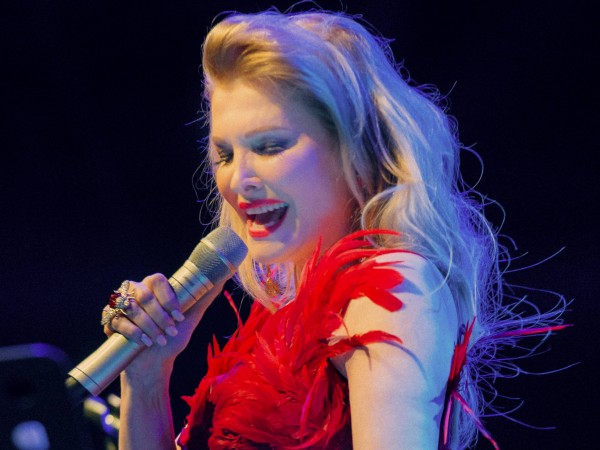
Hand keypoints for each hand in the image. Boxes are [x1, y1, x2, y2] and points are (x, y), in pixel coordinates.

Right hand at [103, 274, 223, 380]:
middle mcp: (135, 291)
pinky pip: (118, 321)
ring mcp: (120, 305)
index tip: (179, 318)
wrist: (153, 364)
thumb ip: (202, 298)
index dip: (169, 299)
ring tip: (159, 341)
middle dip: (159, 317)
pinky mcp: (109, 320)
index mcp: (154, 286)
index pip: (158, 280)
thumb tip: (221, 280)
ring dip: (148, 326)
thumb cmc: (171, 339)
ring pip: (131, 308)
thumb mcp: (189, 320)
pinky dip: (134, 332)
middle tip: (170, 332)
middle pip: (144, 294)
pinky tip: (144, 342)